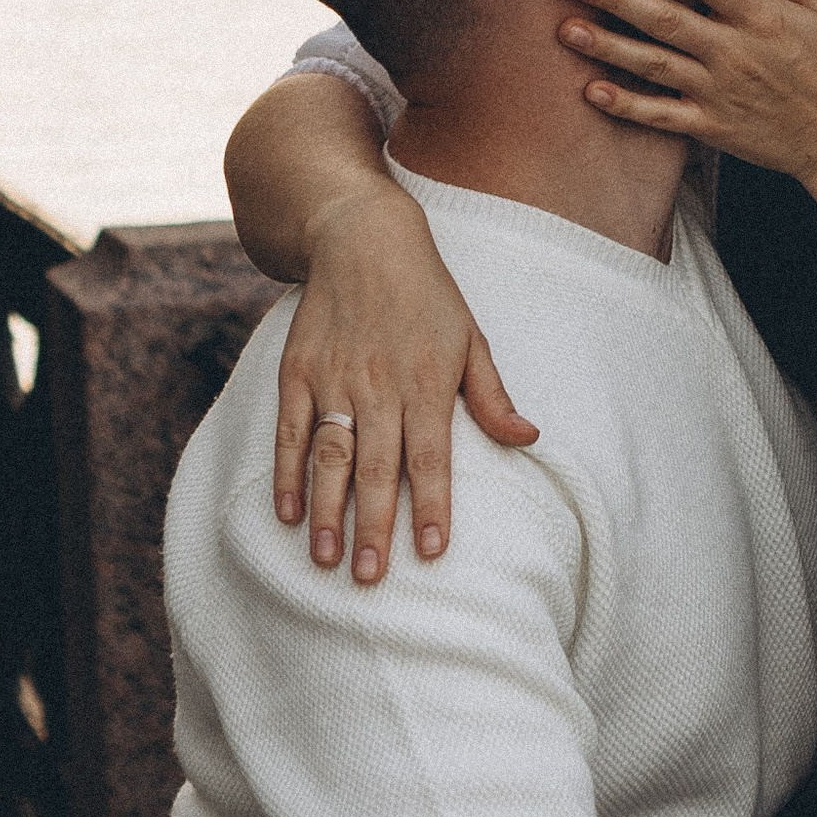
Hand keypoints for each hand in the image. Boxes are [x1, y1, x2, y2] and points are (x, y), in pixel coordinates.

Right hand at [274, 178, 536, 582]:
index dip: (430, 504)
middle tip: (369, 578)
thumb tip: (529, 439)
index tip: (430, 551)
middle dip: (373, 527)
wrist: (362, 238)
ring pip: (329, 456)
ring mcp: (334, 379)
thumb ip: (493, 397)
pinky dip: (287, 472)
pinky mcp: (298, 371)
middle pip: (375, 467)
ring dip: (326, 511)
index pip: (430, 456)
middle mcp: (378, 385)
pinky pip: (291, 430)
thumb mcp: (470, 338)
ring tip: (325, 559)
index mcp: (426, 381)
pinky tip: (288, 512)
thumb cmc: (427, 294)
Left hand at [560, 0, 816, 197]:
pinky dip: (627, 106)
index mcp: (761, 18)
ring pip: (654, 66)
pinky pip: (661, 116)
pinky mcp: (711, 127)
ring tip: (567, 29)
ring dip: (609, 47)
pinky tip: (592, 91)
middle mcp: (734, 53)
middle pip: (668, 20)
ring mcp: (718, 93)